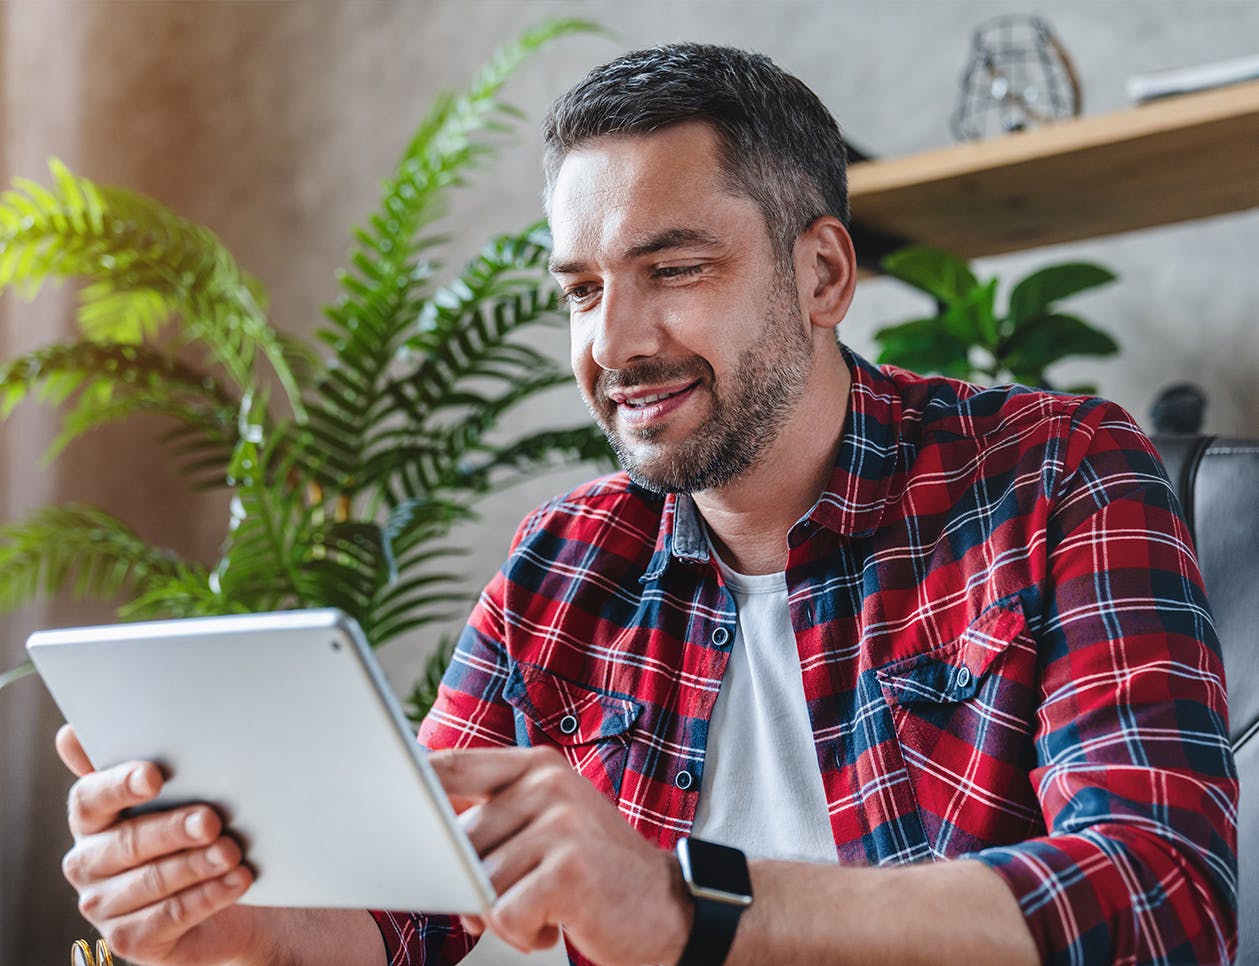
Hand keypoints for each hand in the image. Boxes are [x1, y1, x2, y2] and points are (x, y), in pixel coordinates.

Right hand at [56, 725, 266, 965]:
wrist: (227, 893)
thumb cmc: (196, 829)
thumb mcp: (180, 791)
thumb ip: (142, 759)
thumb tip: (75, 732)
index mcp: (91, 818)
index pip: (91, 798)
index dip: (120, 786)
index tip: (156, 775)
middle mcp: (88, 861)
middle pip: (127, 842)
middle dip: (173, 829)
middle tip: (213, 820)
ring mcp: (105, 905)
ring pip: (152, 881)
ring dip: (196, 866)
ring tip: (233, 852)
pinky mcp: (130, 940)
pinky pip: (169, 917)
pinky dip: (207, 897)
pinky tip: (237, 880)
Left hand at [430, 746, 691, 965]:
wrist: (672, 910)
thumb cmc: (600, 872)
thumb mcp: (552, 823)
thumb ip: (496, 814)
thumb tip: (419, 828)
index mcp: (539, 766)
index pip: (452, 766)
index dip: (412, 788)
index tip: (382, 803)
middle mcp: (550, 784)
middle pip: (457, 841)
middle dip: (472, 885)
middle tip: (518, 896)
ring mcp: (562, 824)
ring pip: (479, 884)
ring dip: (504, 916)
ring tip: (547, 907)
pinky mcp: (568, 870)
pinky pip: (503, 914)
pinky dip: (524, 935)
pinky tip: (558, 925)